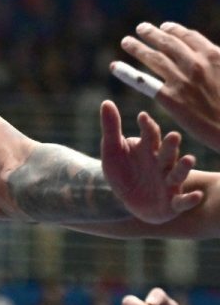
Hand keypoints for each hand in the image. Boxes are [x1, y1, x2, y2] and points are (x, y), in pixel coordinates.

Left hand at [99, 100, 202, 222]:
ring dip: (184, 167)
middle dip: (170, 145)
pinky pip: (182, 201)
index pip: (150, 135)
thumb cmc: (123, 170)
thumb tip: (106, 102)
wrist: (127, 199)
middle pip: (167, 152)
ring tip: (189, 159)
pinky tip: (196, 196)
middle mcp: (162, 164)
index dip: (147, 126)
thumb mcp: (112, 149)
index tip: (142, 117)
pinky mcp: (172, 202)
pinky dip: (190, 199)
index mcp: (148, 149)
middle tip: (173, 135)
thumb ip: (111, 127)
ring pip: (177, 173)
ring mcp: (169, 182)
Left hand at [118, 21, 219, 151]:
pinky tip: (114, 67)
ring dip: (137, 47)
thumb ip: (218, 63)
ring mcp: (182, 80)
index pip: (189, 37)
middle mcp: (196, 63)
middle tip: (141, 28)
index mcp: (214, 55)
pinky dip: (127, 73)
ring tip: (126, 42)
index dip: (174, 30)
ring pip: (153, 58)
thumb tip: (210, 55)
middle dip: (152, 34)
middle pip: (168, 43)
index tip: (164, 27)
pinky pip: (144, 82)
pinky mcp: (171, 98)